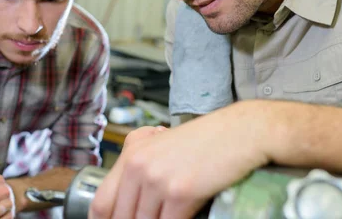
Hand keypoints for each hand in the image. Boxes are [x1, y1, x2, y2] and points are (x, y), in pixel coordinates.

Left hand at [90, 101, 269, 218]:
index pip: (101, 201)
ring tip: (167, 218)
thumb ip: (141, 169)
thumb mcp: (162, 146)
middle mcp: (138, 165)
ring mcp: (157, 179)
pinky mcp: (180, 192)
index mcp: (131, 154)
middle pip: (120, 217)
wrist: (240, 132)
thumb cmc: (206, 141)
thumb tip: (131, 203)